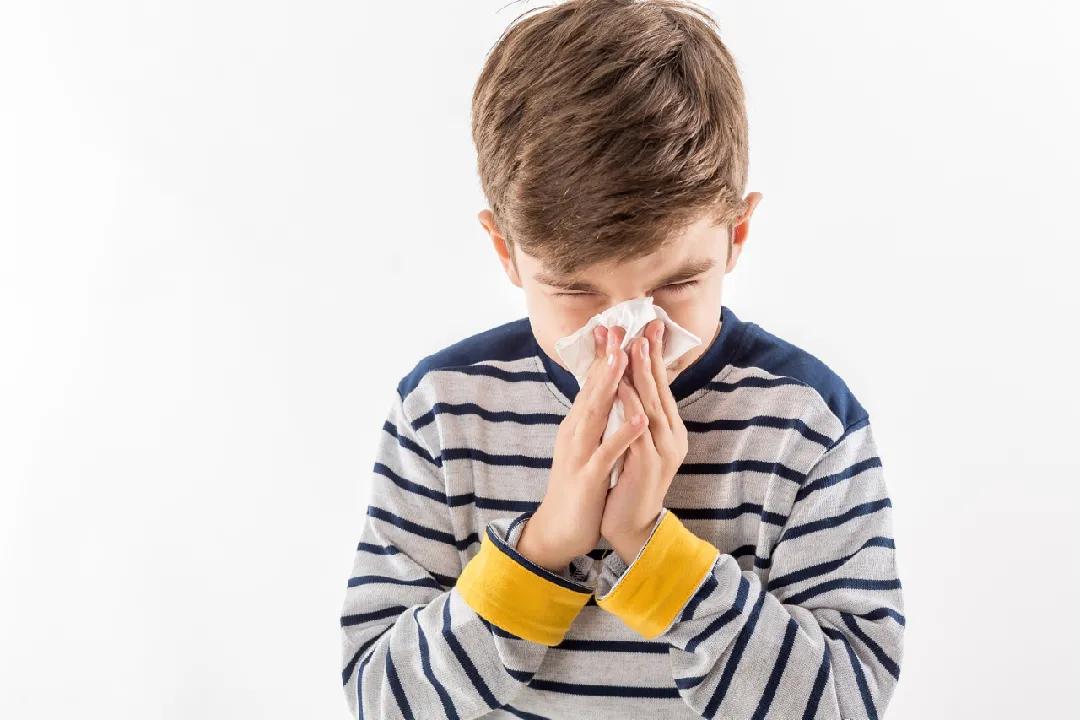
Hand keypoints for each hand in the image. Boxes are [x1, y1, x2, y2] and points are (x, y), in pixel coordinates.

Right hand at [517, 324, 648, 572]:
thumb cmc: (577, 487)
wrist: (558, 529)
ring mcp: (580, 453)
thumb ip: (594, 420)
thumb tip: (604, 392)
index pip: (591, 384)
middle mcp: (575, 432)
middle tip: (617, 327)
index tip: (613, 325)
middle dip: (605, 358)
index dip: (602, 355)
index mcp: (578, 425)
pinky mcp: (587, 477)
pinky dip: (622, 434)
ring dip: (609, 386)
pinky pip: (607, 453)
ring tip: (623, 359)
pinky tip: (639, 419)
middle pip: (591, 390)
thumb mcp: (585, 446)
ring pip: (595, 414)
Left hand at [600, 318, 689, 564]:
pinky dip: (629, 408)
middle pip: (660, 390)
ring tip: (633, 347)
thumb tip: (627, 381)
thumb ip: (635, 414)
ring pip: (652, 406)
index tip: (646, 326)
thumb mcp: (635, 441)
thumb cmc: (628, 480)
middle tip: (645, 325)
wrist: (629, 525)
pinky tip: (621, 389)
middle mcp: (671, 436)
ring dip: (642, 376)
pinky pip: (638, 431)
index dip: (652, 356)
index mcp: (668, 429)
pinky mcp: (649, 466)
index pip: (660, 385)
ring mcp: (662, 451)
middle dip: (650, 356)